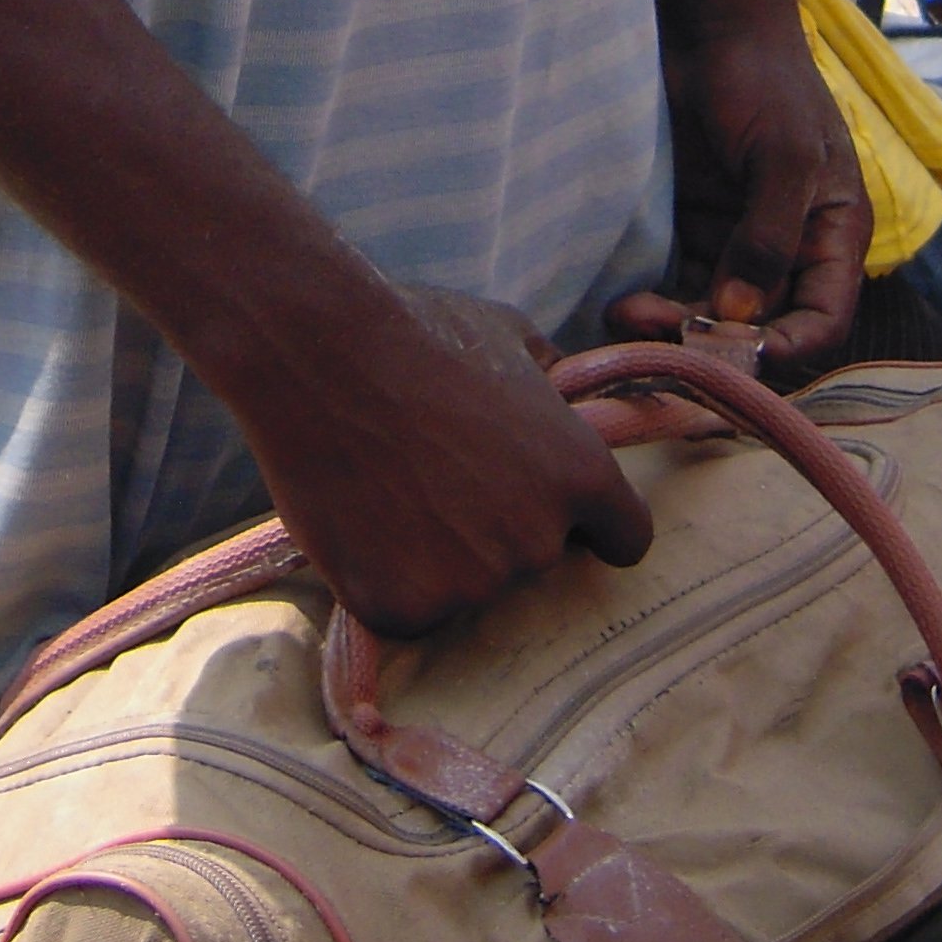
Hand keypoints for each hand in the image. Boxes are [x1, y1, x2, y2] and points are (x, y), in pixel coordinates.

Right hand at [237, 285, 651, 638]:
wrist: (315, 350)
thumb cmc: (412, 329)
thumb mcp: (507, 335)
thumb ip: (547, 378)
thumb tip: (561, 391)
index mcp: (582, 475)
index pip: (625, 539)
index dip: (590, 525)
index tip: (554, 511)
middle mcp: (538, 540)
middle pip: (534, 560)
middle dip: (499, 530)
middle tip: (438, 476)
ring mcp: (471, 584)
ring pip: (467, 588)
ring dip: (439, 556)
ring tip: (390, 488)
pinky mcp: (402, 609)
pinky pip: (407, 612)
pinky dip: (384, 581)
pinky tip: (359, 522)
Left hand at [612, 19, 870, 386]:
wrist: (711, 27)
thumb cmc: (765, 82)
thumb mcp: (782, 156)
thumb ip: (767, 236)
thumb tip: (737, 314)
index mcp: (832, 236)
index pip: (822, 319)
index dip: (787, 349)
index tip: (734, 355)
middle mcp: (789, 250)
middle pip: (760, 325)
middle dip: (714, 340)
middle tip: (658, 335)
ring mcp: (737, 241)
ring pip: (712, 313)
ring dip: (675, 327)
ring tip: (628, 317)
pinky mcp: (693, 228)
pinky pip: (677, 284)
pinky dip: (654, 302)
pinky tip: (623, 303)